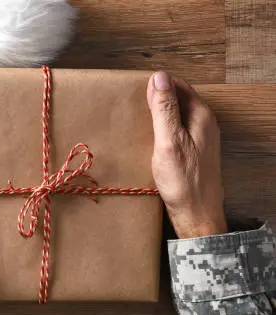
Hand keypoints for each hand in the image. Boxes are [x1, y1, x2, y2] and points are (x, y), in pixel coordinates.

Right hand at [147, 72, 226, 238]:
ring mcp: (201, 137)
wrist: (197, 214)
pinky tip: (149, 138)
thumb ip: (164, 109)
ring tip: (138, 118)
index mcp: (201, 115)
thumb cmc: (183, 181)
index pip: (178, 85)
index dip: (157, 84)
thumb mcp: (168, 141)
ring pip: (177, 115)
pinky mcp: (194, 151)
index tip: (134, 89)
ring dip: (159, 113)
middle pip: (179, 98)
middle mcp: (204, 123)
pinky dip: (162, 128)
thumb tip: (158, 77)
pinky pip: (177, 130)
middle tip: (133, 103)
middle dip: (157, 97)